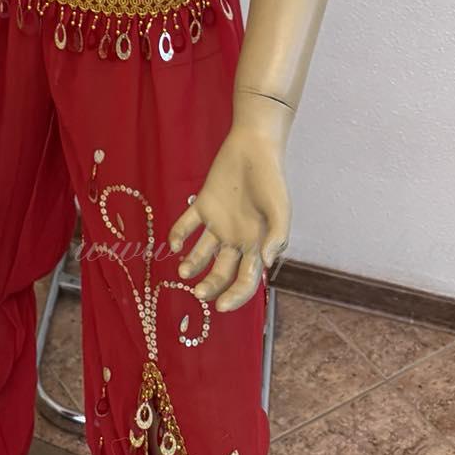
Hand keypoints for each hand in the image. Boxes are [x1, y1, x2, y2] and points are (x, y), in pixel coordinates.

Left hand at [165, 124, 291, 312]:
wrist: (254, 147)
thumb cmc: (271, 179)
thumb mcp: (280, 209)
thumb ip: (276, 237)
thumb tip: (267, 265)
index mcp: (256, 245)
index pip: (246, 281)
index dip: (235, 297)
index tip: (220, 307)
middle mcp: (236, 239)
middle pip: (221, 272)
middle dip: (210, 286)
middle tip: (198, 293)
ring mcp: (219, 223)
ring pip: (202, 253)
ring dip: (192, 264)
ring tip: (184, 271)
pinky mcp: (203, 205)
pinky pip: (187, 224)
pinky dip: (178, 235)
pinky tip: (173, 244)